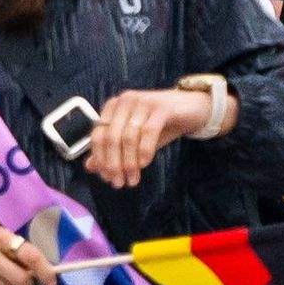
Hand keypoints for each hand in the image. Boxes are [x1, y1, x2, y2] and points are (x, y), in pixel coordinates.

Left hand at [75, 81, 229, 187]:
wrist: (193, 109)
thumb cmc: (160, 124)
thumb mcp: (135, 139)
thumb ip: (112, 150)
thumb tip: (90, 167)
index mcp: (113, 106)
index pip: (98, 135)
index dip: (100, 159)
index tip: (106, 178)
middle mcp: (125, 101)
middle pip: (111, 137)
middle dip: (113, 164)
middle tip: (119, 183)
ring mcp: (143, 102)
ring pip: (129, 137)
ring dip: (129, 162)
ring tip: (133, 179)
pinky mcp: (162, 107)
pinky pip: (148, 132)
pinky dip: (144, 151)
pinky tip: (145, 164)